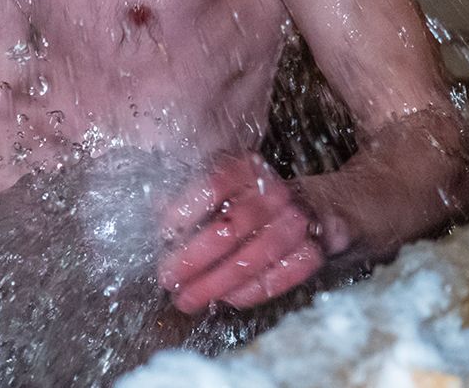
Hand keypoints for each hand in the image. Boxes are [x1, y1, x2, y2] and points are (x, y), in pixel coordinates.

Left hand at [157, 152, 341, 312]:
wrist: (318, 206)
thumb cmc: (251, 200)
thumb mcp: (221, 187)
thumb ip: (187, 197)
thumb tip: (150, 212)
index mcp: (248, 168)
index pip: (214, 184)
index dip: (185, 209)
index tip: (163, 233)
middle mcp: (276, 191)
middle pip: (231, 226)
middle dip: (193, 258)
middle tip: (167, 277)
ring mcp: (299, 221)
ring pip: (254, 256)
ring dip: (216, 282)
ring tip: (187, 298)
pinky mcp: (315, 250)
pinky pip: (281, 277)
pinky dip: (250, 292)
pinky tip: (225, 300)